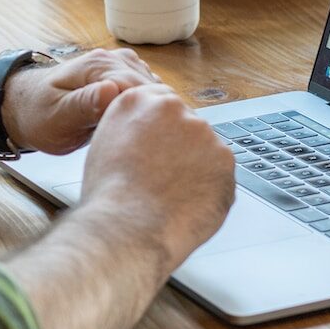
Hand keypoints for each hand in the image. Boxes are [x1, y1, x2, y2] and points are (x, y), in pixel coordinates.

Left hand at [2, 48, 160, 154]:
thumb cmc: (37, 115)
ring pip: (154, 91)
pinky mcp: (122, 77)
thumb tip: (112, 91)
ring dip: (153, 113)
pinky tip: (141, 128)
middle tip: (149, 146)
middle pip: (152, 89)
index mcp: (98, 66)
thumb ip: (84, 104)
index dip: (148, 115)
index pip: (141, 88)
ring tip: (146, 139)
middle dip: (154, 115)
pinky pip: (147, 93)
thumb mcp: (57, 116)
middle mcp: (113, 60)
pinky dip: (148, 110)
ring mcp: (120, 67)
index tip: (150, 140)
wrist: (25, 107)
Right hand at [76, 84, 237, 271]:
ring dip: (196, 168)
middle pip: (186, 124)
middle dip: (181, 148)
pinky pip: (220, 173)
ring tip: (172, 195)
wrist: (128, 227)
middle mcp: (172, 108)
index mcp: (137, 101)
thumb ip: (130, 129)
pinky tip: (188, 203)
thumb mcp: (104, 145)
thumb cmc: (109, 197)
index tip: (162, 147)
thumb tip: (147, 136)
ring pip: (205, 149)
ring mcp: (202, 132)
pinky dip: (210, 188)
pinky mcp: (225, 158)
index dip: (162, 130)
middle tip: (164, 178)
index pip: (161, 102)